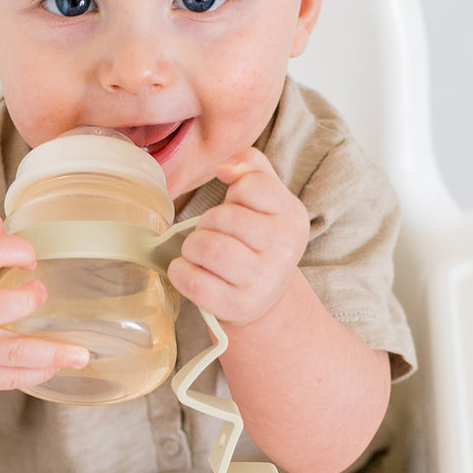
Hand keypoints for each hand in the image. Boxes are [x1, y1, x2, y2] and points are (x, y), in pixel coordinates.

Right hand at [0, 211, 87, 389]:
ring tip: (80, 355)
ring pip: (9, 352)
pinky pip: (8, 377)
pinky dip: (37, 373)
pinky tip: (57, 367)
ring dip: (49, 353)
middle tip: (43, 293)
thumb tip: (0, 223)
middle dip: (24, 301)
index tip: (32, 258)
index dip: (13, 249)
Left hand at [168, 149, 309, 325]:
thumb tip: (225, 168)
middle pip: (225, 218)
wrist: (265, 296)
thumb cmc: (257, 239)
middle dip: (207, 222)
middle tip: (210, 232)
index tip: (236, 205)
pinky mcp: (235, 306)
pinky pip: (194, 281)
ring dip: (192, 246)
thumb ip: (252, 166)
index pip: (252, 186)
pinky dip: (180, 272)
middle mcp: (283, 250)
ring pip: (208, 248)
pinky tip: (187, 269)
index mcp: (293, 217)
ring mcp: (260, 281)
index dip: (234, 192)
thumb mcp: (267, 199)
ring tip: (197, 250)